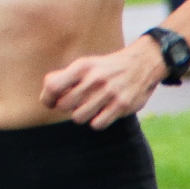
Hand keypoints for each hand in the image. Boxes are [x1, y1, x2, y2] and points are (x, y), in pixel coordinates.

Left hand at [39, 38, 164, 129]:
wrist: (142, 63)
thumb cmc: (106, 68)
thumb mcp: (86, 64)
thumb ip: (65, 76)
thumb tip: (47, 90)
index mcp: (82, 66)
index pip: (53, 86)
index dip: (47, 99)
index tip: (51, 103)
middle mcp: (94, 79)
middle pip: (64, 105)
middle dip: (66, 108)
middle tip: (74, 104)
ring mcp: (109, 93)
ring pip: (78, 117)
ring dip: (81, 115)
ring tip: (89, 107)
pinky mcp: (122, 105)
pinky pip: (97, 124)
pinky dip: (96, 122)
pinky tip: (101, 113)